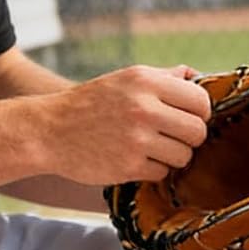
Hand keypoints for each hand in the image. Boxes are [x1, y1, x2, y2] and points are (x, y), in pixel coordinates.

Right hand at [33, 64, 210, 185]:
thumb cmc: (89, 104)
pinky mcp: (128, 165)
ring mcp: (136, 138)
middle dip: (189, 138)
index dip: (198, 112)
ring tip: (149, 148)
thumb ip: (162, 77)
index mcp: (145, 81)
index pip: (201, 101)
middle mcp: (143, 107)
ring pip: (184, 156)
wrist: (48, 130)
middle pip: (198, 132)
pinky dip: (152, 169)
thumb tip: (196, 76)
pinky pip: (162, 172)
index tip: (186, 117)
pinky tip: (133, 158)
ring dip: (171, 156)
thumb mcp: (124, 79)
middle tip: (170, 137)